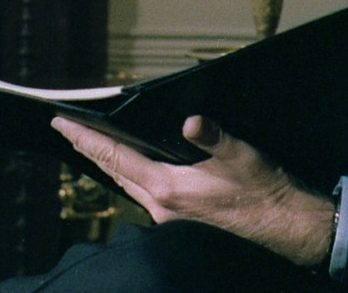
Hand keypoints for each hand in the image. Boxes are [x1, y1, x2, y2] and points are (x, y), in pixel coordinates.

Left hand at [52, 115, 335, 267]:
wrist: (286, 227)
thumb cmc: (265, 191)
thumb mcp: (241, 156)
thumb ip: (213, 136)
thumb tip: (190, 121)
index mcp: (168, 188)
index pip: (115, 158)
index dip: (86, 138)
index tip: (61, 124)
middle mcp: (161, 207)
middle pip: (114, 173)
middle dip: (90, 150)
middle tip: (68, 130)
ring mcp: (169, 218)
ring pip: (127, 186)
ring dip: (109, 164)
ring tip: (93, 144)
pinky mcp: (180, 223)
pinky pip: (143, 195)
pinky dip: (130, 177)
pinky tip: (132, 169)